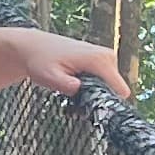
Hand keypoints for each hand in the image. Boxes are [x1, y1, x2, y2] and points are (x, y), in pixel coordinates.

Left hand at [12, 25, 129, 101]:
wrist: (34, 47)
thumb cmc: (40, 61)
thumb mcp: (49, 77)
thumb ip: (65, 85)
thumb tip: (79, 89)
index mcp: (98, 60)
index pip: (121, 90)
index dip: (107, 104)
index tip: (89, 108)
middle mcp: (107, 56)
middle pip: (116, 91)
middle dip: (98, 100)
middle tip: (75, 101)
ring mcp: (106, 57)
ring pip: (110, 87)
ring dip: (94, 94)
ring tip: (72, 90)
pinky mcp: (102, 60)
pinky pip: (105, 80)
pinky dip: (93, 87)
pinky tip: (75, 84)